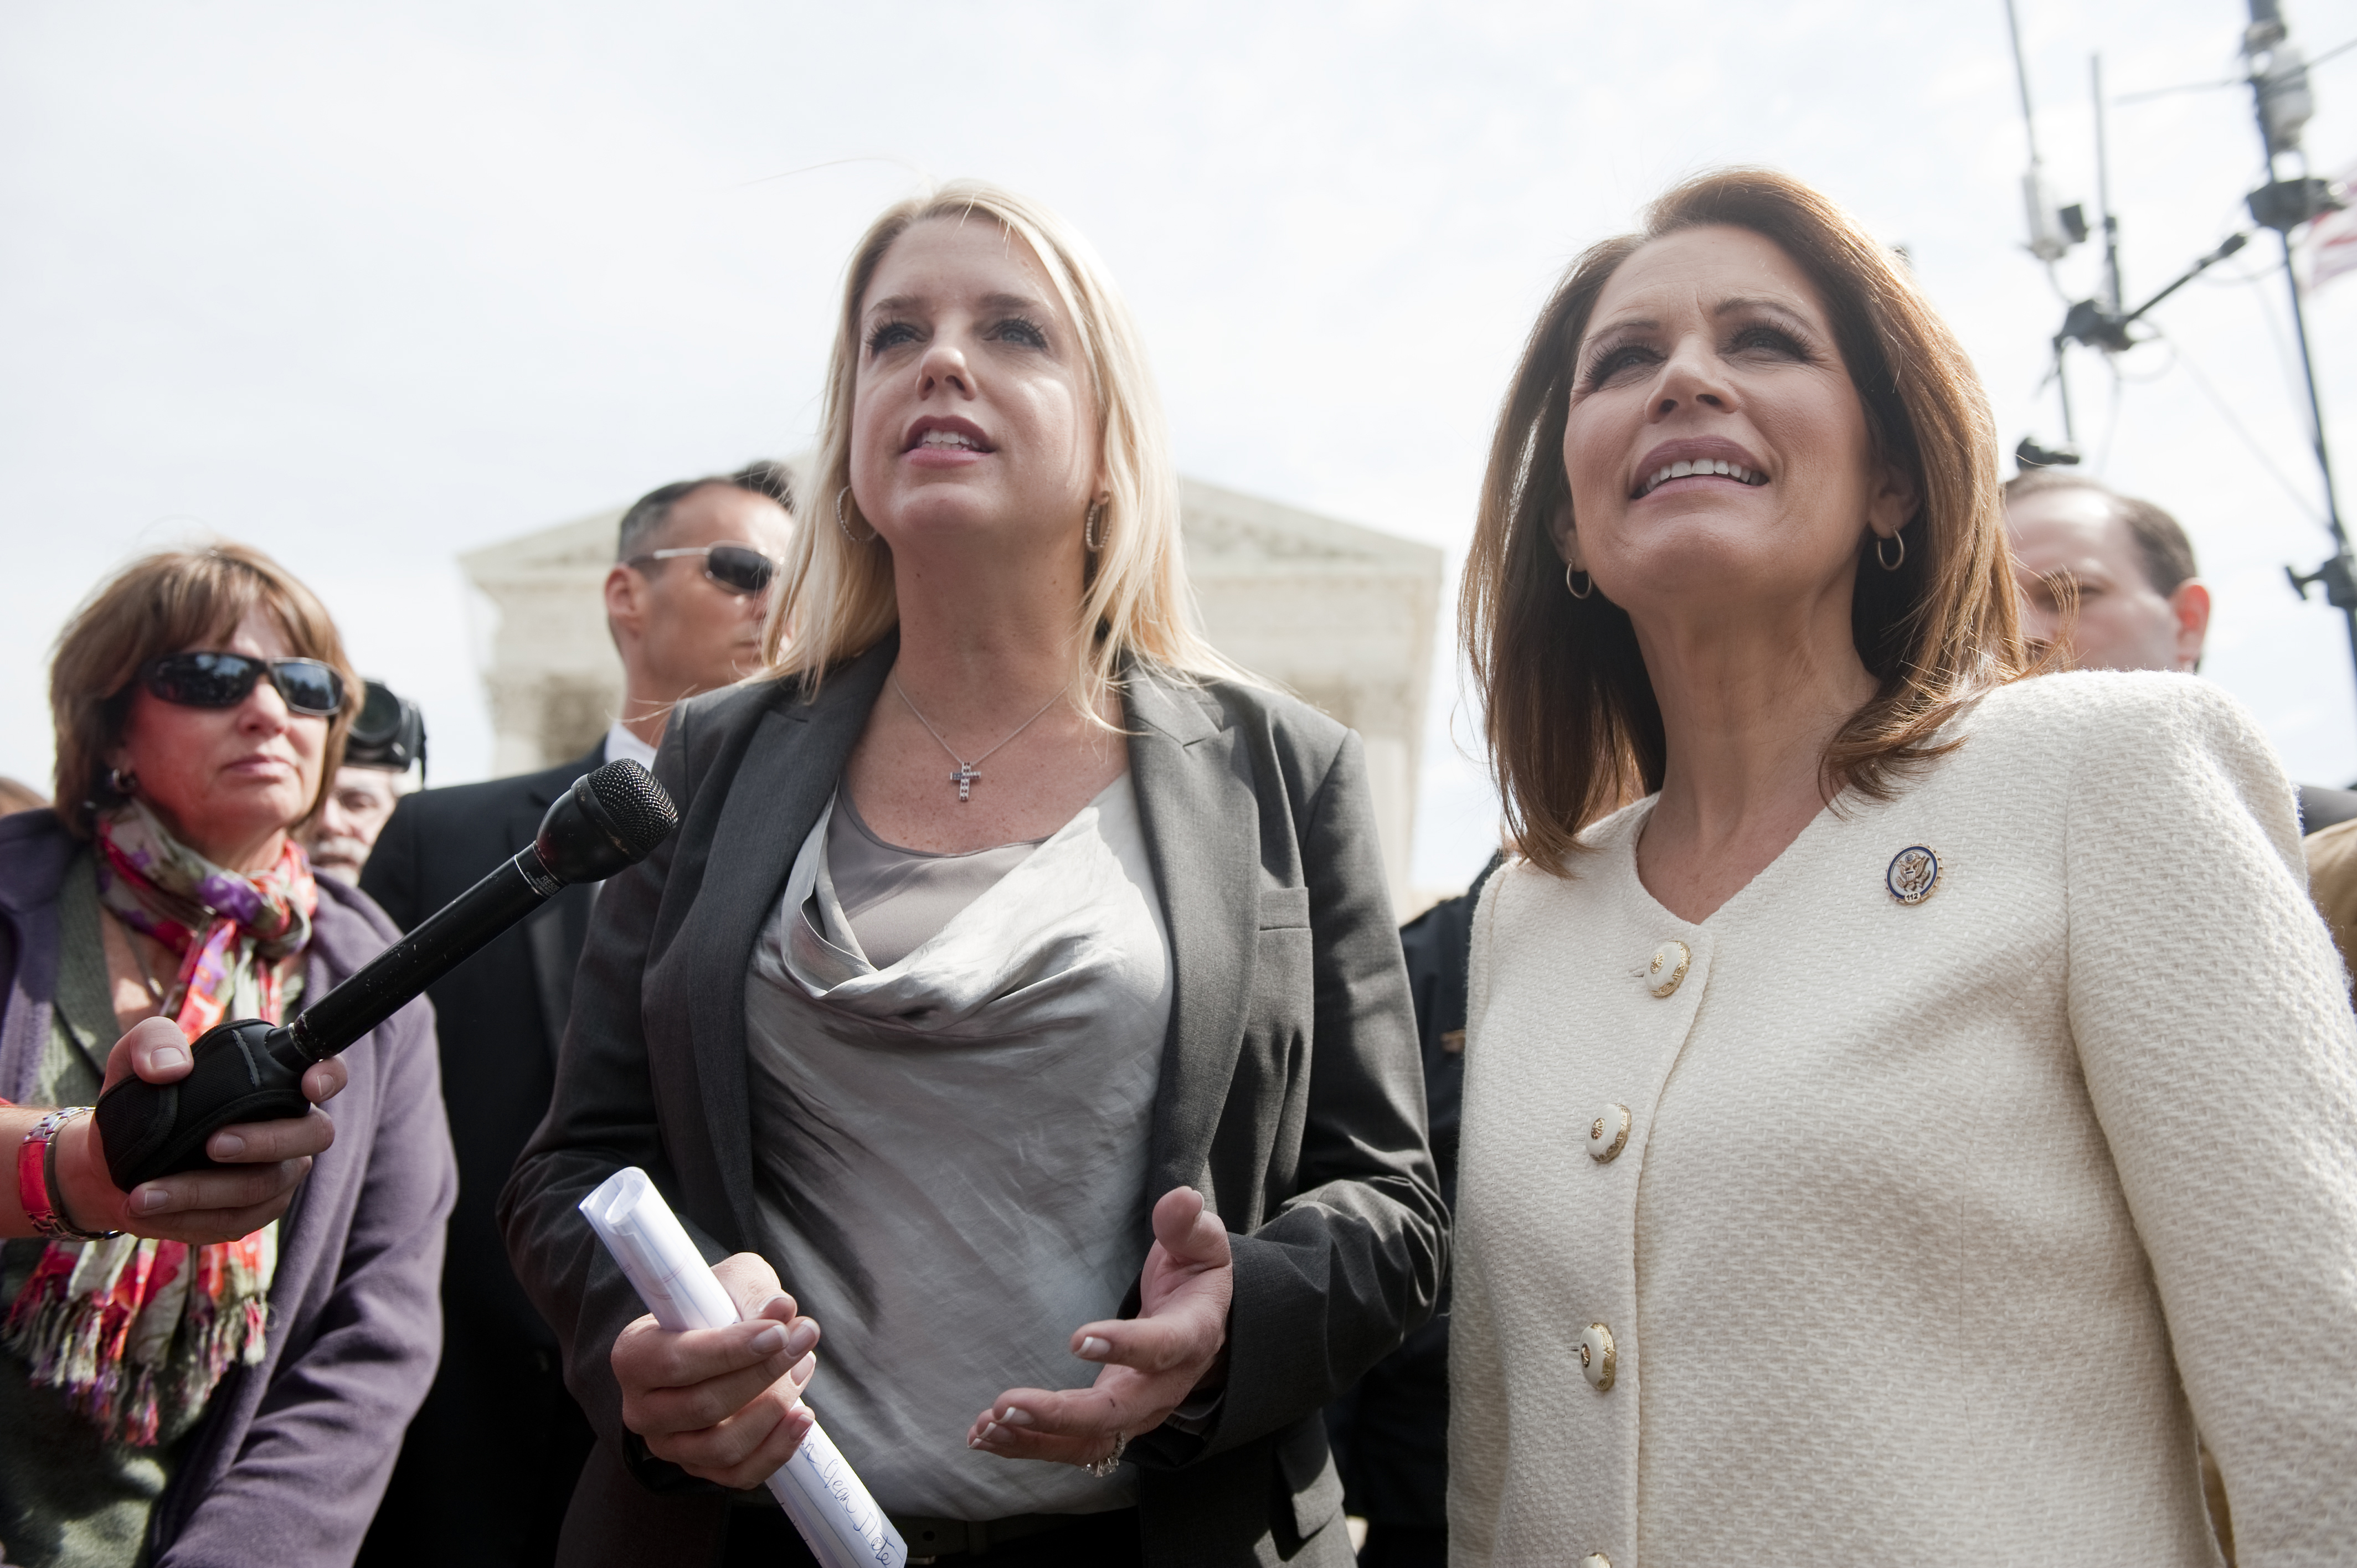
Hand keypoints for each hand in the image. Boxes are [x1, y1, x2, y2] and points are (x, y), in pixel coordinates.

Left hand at [49, 1017, 346, 1243]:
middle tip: (212, 1144)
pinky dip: (185, 1219)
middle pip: (313, 1136)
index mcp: (275, 1082)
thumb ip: (152, 1044)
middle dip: (267, 1141)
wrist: (113, 1158)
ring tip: (144, 1194)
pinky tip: (144, 1213)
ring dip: (202, 1192)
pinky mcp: (250, 1213)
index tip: (307, 1084)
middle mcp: (290, 1127)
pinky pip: (232, 1222)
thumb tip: (171, 1069)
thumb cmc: (140, 1098)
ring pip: (264, 1187)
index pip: (327, 1071)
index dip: (330, 1076)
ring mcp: (276, 1174)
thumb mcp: (133, 1057)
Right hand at [611, 1253, 819, 1489]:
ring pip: (723, 1446)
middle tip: (804, 1338)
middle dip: (764, 1374)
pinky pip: (739, 1475)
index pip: (677, 1362)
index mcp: (633, 1356)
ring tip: (803, 1366)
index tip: (779, 1331)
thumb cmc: (716, 1306)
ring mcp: (668, 1445)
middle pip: (704, 1406)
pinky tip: (802, 1415)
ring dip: (774, 1409)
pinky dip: (778, 1448)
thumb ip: (754, 1294)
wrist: (715, 1341)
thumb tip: (781, 1309)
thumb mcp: (731, 1282)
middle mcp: (641, 1408)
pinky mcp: (698, 1468)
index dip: (731, 1350)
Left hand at [967, 1186, 1233, 1468]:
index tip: (1077, 1339)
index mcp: (1190, 1337)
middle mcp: (1164, 1387)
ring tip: (987, 1426)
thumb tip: (1181, 1199)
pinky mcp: (1111, 1424)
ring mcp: (1137, 1412)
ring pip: (1090, 1443)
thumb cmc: (1196, 1279)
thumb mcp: (1202, 1245)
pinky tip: (985, 1435)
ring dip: (1035, 1439)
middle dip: (1060, 1415)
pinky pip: (1072, 1448)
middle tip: (1007, 1404)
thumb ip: (1187, 1225)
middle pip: (1116, 1414)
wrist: (1208, 1327)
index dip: (1123, 1347)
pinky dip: (1028, 1446)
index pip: (1161, 1348)